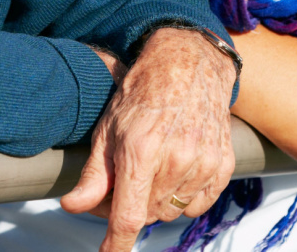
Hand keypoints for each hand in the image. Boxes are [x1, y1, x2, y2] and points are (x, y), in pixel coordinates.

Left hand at [60, 28, 237, 251]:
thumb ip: (93, 174)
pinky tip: (178, 169)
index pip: (128, 216)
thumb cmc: (143, 92)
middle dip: (134, 206)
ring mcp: (204, 161)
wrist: (189, 63)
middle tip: (128, 179)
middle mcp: (176, 159)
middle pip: (149, 215)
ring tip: (154, 167)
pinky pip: (199, 204)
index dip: (116, 243)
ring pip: (173, 211)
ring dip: (160, 201)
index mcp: (141, 150)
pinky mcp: (223, 163)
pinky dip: (186, 197)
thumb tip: (73, 207)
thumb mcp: (108, 128)